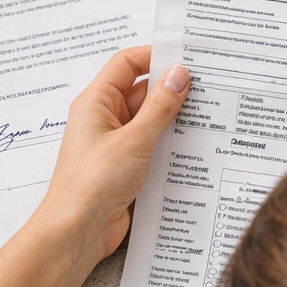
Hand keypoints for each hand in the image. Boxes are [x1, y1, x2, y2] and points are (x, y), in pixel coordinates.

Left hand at [34, 47, 190, 261]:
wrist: (77, 231)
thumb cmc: (93, 182)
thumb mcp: (134, 139)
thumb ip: (160, 107)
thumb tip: (179, 74)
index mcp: (97, 102)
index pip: (127, 64)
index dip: (155, 55)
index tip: (186, 55)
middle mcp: (105, 118)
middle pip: (142, 91)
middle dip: (172, 88)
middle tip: (208, 85)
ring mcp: (116, 143)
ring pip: (150, 120)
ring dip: (174, 118)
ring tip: (209, 113)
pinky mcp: (126, 166)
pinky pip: (152, 145)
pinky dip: (171, 142)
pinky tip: (196, 145)